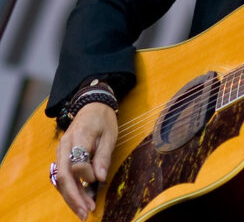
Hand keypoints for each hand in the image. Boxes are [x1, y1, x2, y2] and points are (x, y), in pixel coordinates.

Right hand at [54, 103, 117, 220]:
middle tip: (85, 212)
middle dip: (74, 197)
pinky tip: (78, 201)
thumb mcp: (109, 134)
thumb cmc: (103, 120)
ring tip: (83, 212)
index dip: (87, 175)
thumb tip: (99, 179)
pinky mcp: (61, 158)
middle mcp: (64, 146)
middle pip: (63, 176)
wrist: (92, 106)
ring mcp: (60, 152)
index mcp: (78, 136)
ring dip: (70, 197)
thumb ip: (103, 156)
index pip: (77, 162)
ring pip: (60, 180)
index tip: (98, 180)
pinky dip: (69, 191)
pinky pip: (62, 178)